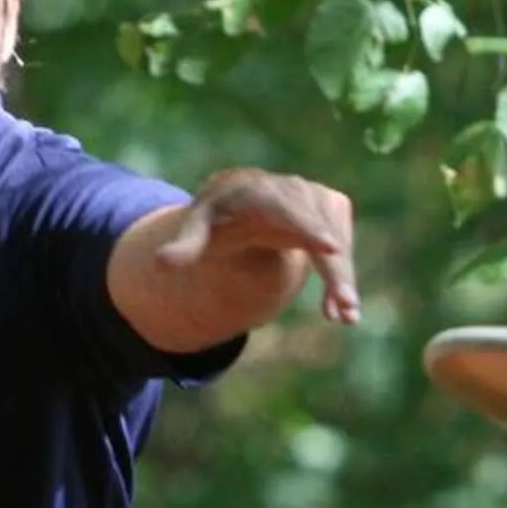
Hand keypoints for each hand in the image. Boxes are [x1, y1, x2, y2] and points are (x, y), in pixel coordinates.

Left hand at [154, 170, 361, 323]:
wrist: (243, 198)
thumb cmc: (217, 216)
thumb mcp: (198, 228)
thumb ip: (185, 245)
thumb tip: (161, 264)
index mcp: (257, 191)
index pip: (286, 208)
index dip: (308, 227)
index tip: (330, 247)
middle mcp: (293, 190)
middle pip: (320, 230)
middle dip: (335, 267)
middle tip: (345, 304)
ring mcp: (316, 199)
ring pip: (337, 242)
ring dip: (342, 280)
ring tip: (345, 318)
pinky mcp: (332, 210)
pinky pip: (340, 249)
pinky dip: (342, 279)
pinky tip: (340, 312)